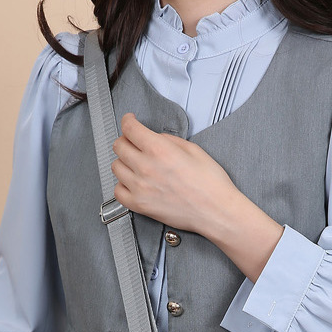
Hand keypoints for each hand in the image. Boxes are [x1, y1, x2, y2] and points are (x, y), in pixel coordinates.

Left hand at [111, 113, 239, 235]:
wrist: (216, 211)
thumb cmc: (210, 183)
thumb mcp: (193, 149)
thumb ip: (169, 140)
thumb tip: (155, 137)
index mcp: (159, 150)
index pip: (129, 128)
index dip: (128, 120)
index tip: (129, 120)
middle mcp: (145, 167)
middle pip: (119, 146)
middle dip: (126, 139)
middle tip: (133, 142)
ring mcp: (140, 187)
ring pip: (116, 167)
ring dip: (123, 162)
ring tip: (135, 163)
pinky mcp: (140, 205)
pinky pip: (118, 191)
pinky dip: (122, 184)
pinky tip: (132, 182)